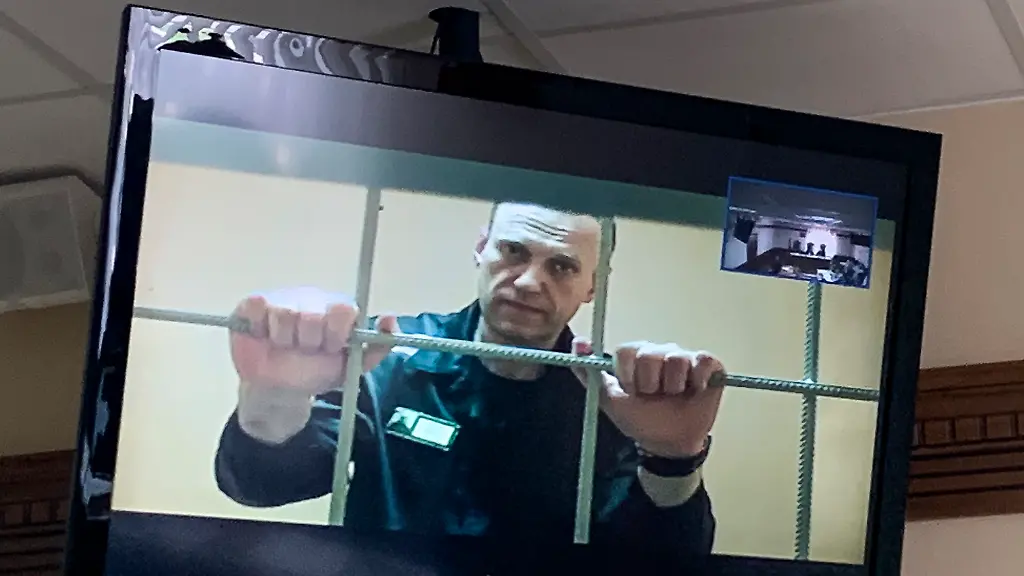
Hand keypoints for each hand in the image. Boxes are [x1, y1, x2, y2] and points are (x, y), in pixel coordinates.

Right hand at [230, 287, 397, 442]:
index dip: (336, 333)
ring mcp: (282, 300)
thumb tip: (390, 320)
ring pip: (284, 313)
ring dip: (284, 340)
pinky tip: (263, 337)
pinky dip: (259, 326)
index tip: (330, 349)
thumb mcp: (351, 366)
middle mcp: (310, 300)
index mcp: (336, 310)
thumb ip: (377, 348)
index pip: (343, 310)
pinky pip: (257, 306)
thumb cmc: (317, 372)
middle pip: (312, 314)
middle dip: (309, 342)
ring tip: (285, 347)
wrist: (280, 389)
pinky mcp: (253, 305)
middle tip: (305, 351)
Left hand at [572, 339, 724, 458]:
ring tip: (674, 397)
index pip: (626, 352)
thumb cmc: (639, 419)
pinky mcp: (709, 365)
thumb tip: (578, 343)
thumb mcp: (608, 400)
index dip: (629, 377)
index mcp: (635, 356)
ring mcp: (684, 357)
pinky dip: (699, 379)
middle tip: (655, 397)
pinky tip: (694, 391)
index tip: (633, 393)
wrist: (668, 444)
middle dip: (650, 384)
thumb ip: (588, 373)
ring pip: (676, 359)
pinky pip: (704, 361)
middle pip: (650, 355)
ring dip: (673, 387)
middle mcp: (659, 351)